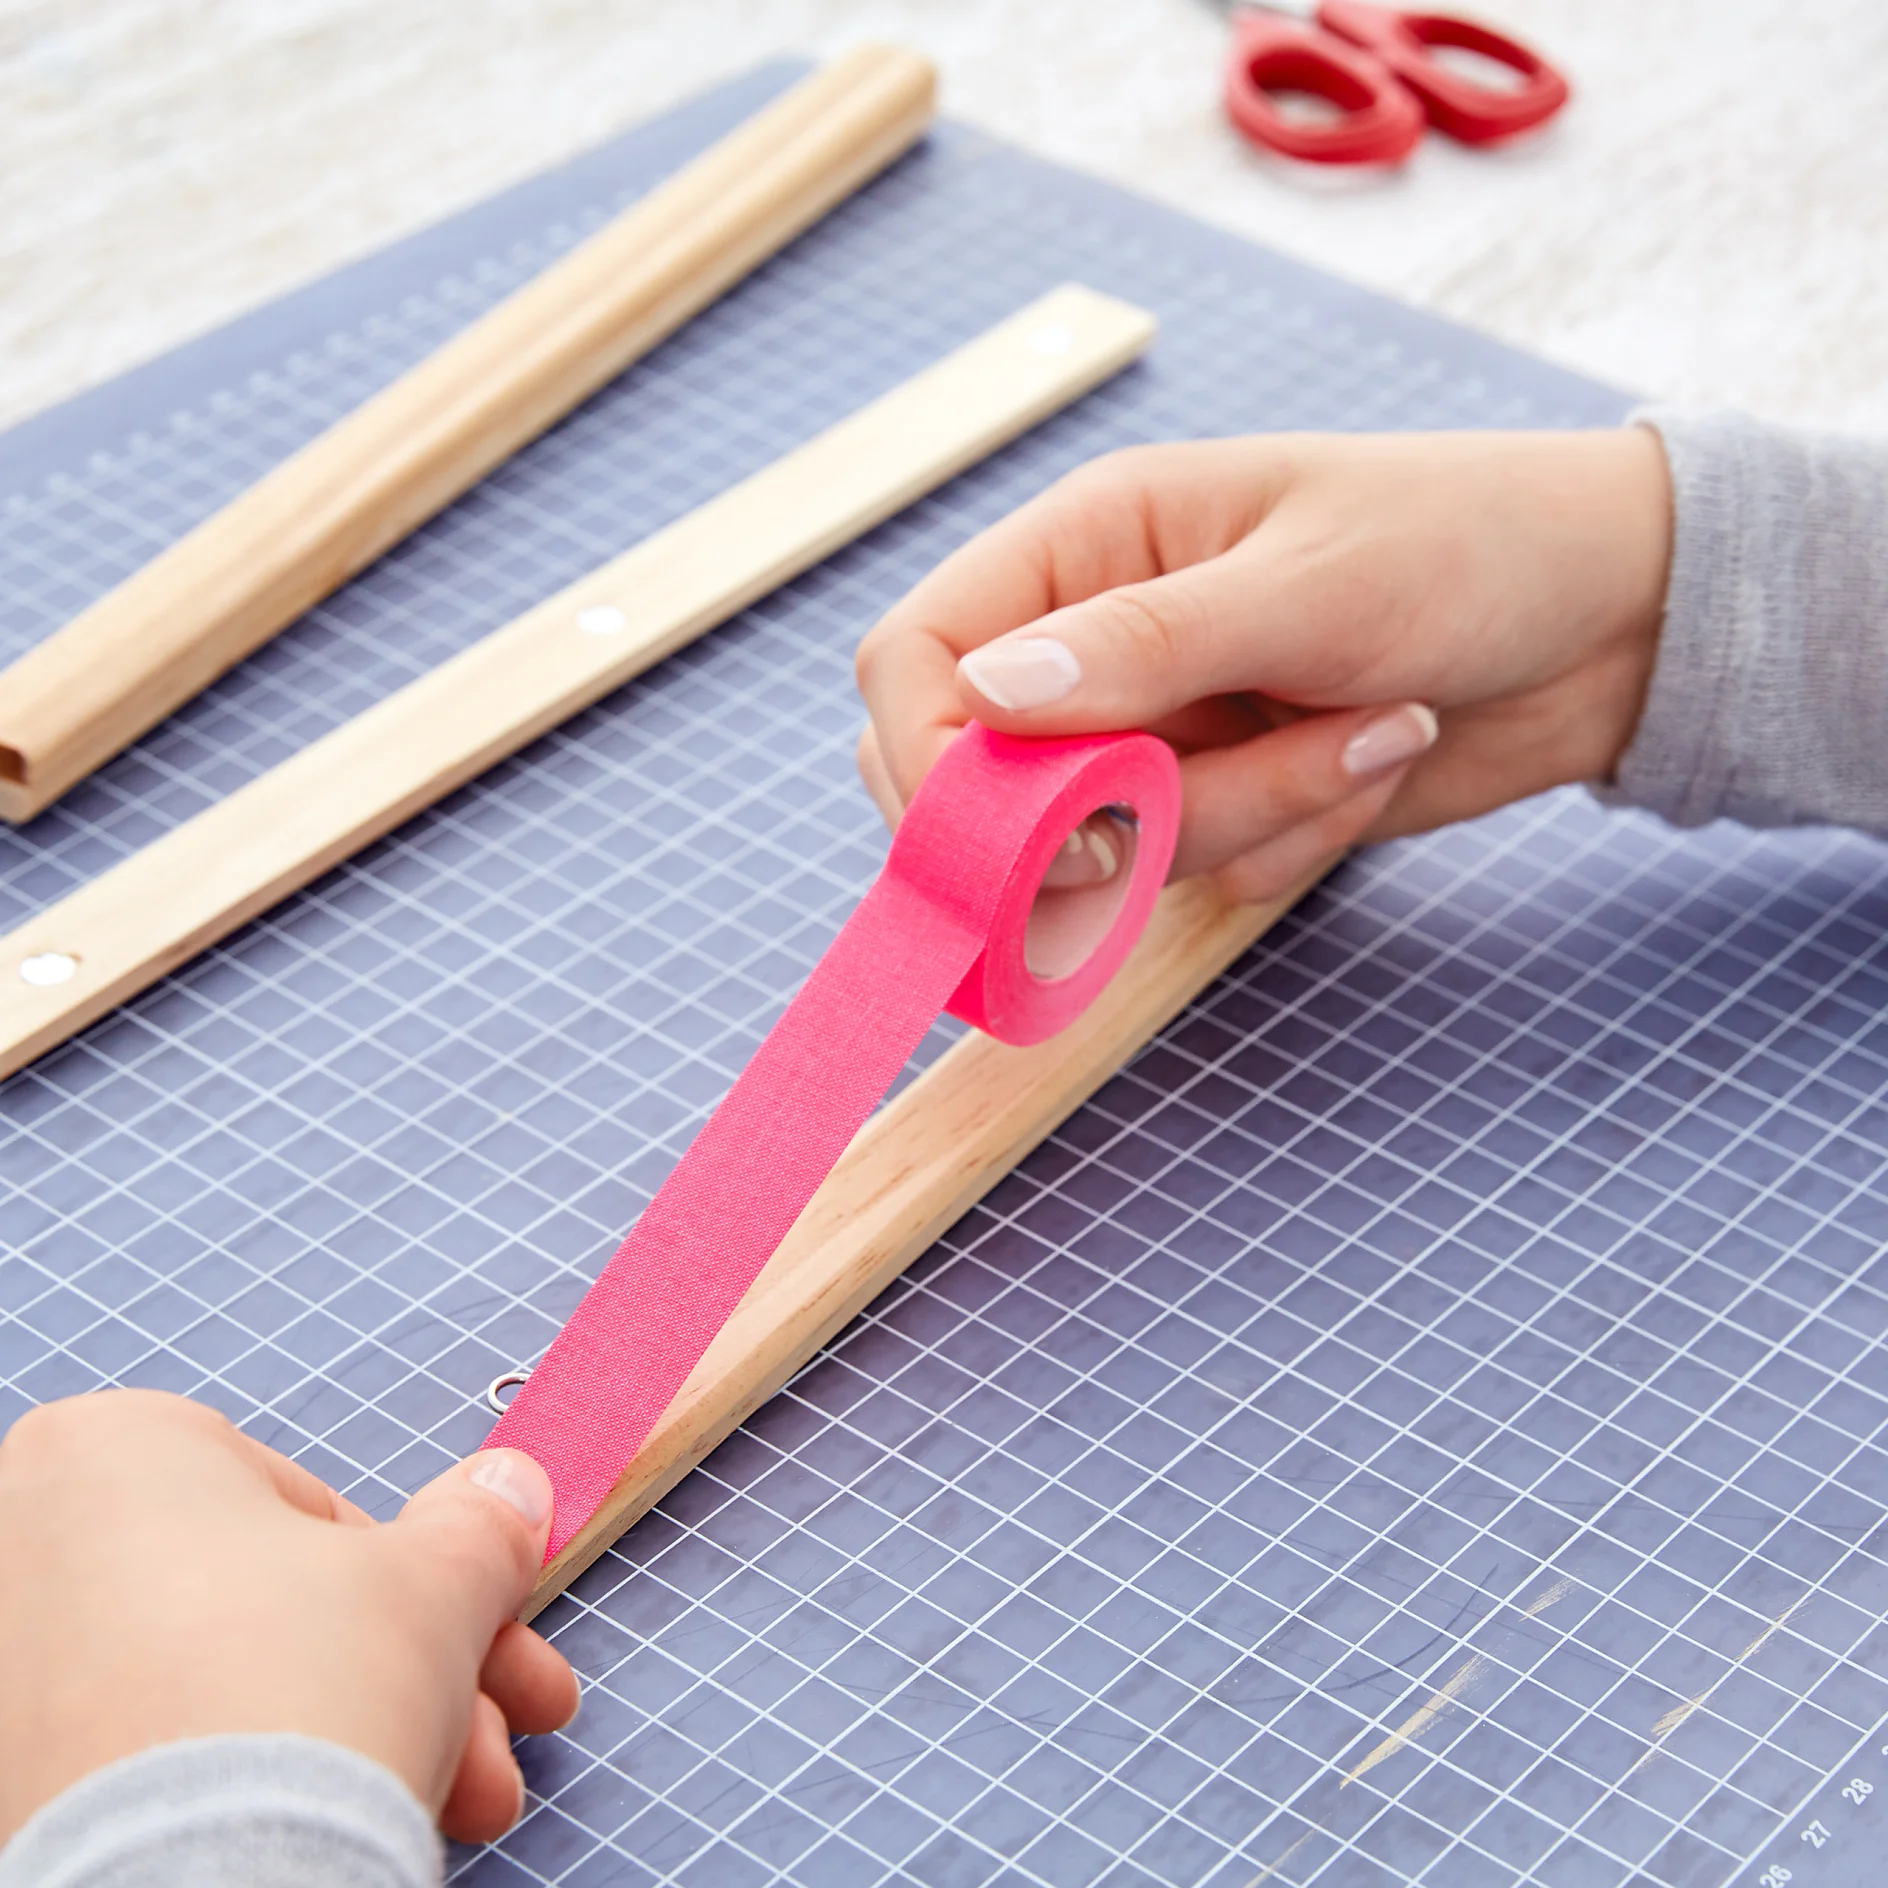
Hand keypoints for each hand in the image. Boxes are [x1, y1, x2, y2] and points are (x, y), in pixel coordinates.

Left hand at [0, 1390, 576, 1847]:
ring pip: (227, 1689)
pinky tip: (364, 1831)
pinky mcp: (15, 1789)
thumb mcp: (437, 1581)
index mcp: (113, 1453)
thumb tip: (507, 1491)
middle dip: (416, 1670)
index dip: (422, 1577)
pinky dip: (260, 1790)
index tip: (489, 1631)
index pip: (309, 1506)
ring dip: (368, 1732)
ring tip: (469, 1801)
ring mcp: (10, 1680)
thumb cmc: (299, 1691)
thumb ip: (478, 1526)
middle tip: (506, 1722)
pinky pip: (162, 1765)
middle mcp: (30, 1550)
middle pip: (276, 1605)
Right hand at [856, 429, 1671, 901]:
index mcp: (1085, 545)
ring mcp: (1154, 731)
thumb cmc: (1466, 545)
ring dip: (1243, 817)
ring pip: (1103, 846)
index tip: (1020, 830)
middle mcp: (1096, 643)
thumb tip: (983, 694)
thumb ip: (1146, 642)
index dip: (932, 758)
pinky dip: (1289, 840)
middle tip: (1199, 798)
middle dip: (1103, 815)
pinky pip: (1195, 873)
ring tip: (1367, 732)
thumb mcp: (1311, 584)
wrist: (1607, 622)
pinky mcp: (1216, 801)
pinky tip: (1373, 756)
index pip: (915, 658)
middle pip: (988, 781)